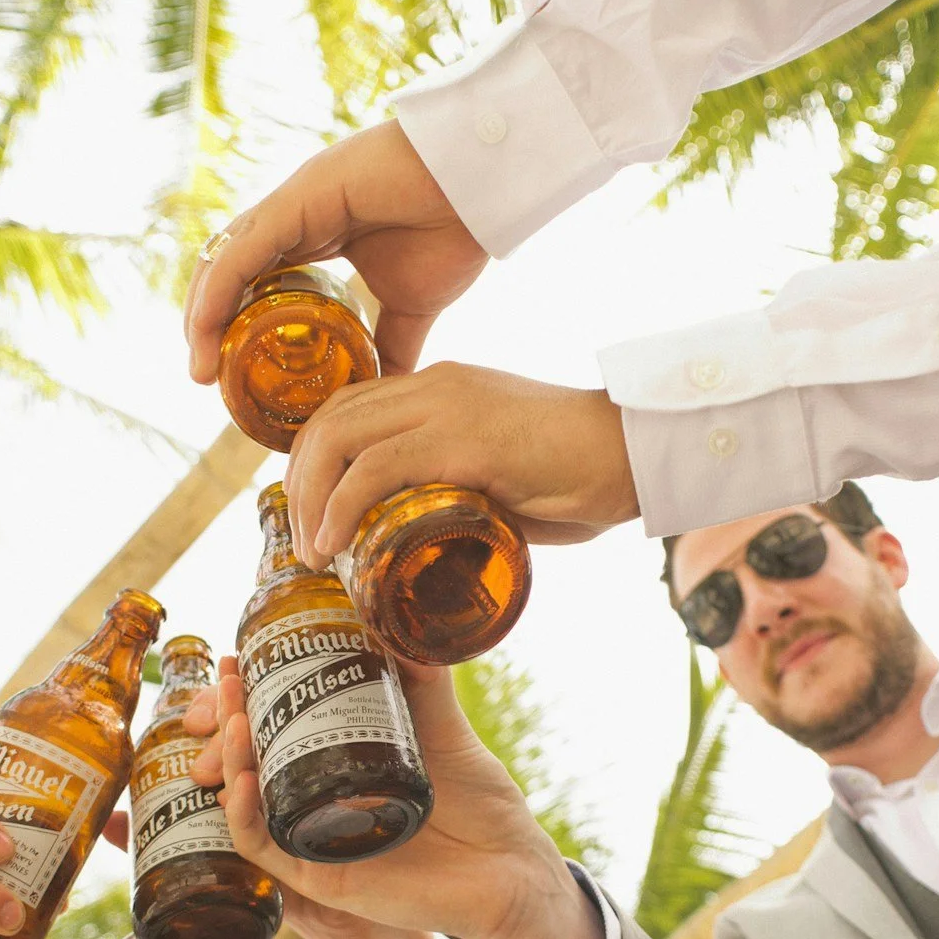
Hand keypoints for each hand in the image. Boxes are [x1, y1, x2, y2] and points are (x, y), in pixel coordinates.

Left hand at [185, 121, 486, 381]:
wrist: (482, 186)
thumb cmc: (452, 230)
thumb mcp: (413, 305)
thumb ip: (392, 344)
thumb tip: (386, 391)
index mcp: (315, 236)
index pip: (252, 281)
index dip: (232, 324)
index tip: (226, 375)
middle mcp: (293, 217)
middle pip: (228, 272)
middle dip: (208, 324)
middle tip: (205, 376)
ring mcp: (292, 205)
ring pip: (225, 261)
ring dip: (203, 313)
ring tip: (200, 365)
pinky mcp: (298, 198)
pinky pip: (243, 249)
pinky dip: (219, 290)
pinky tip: (207, 328)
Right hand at [186, 657, 605, 938]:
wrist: (511, 869)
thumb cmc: (481, 804)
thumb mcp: (445, 729)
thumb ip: (421, 679)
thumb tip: (394, 617)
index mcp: (339, 766)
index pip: (275, 727)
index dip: (247, 696)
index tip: (237, 657)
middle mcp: (319, 801)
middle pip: (250, 760)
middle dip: (228, 719)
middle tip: (228, 680)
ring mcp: (315, 839)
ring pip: (247, 801)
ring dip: (231, 758)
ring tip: (235, 718)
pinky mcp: (321, 879)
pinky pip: (265, 850)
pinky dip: (245, 817)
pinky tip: (241, 783)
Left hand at [285, 363, 636, 569]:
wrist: (637, 452)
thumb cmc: (587, 474)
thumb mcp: (508, 478)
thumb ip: (468, 495)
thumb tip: (437, 540)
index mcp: (443, 387)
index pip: (352, 407)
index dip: (316, 456)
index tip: (310, 508)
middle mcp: (435, 386)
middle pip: (332, 419)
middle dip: (300, 481)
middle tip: (304, 538)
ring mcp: (446, 407)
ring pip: (339, 439)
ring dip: (310, 500)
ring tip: (313, 552)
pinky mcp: (461, 439)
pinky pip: (374, 468)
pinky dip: (339, 508)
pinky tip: (331, 544)